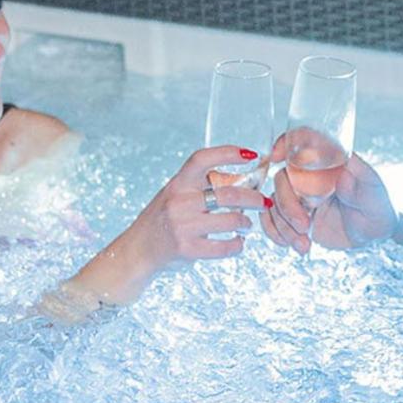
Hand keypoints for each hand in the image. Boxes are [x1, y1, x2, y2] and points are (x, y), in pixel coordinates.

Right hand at [67, 145, 268, 304]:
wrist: (138, 250)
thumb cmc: (163, 219)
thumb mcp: (174, 195)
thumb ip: (198, 187)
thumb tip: (241, 181)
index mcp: (177, 183)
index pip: (202, 159)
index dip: (227, 153)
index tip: (250, 154)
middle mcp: (179, 202)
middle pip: (228, 194)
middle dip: (253, 198)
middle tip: (263, 202)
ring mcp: (183, 226)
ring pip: (231, 220)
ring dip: (245, 222)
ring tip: (246, 224)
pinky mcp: (188, 249)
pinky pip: (224, 246)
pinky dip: (237, 245)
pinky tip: (238, 242)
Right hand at [260, 133, 397, 253]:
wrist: (373, 233)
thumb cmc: (377, 208)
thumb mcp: (375, 198)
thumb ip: (359, 188)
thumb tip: (343, 177)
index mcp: (332, 161)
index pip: (305, 142)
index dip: (287, 143)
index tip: (277, 156)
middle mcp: (312, 174)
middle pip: (283, 178)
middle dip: (287, 204)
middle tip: (304, 225)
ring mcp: (301, 194)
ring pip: (274, 202)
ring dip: (283, 225)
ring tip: (304, 244)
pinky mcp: (295, 213)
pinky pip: (272, 218)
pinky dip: (275, 232)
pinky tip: (293, 244)